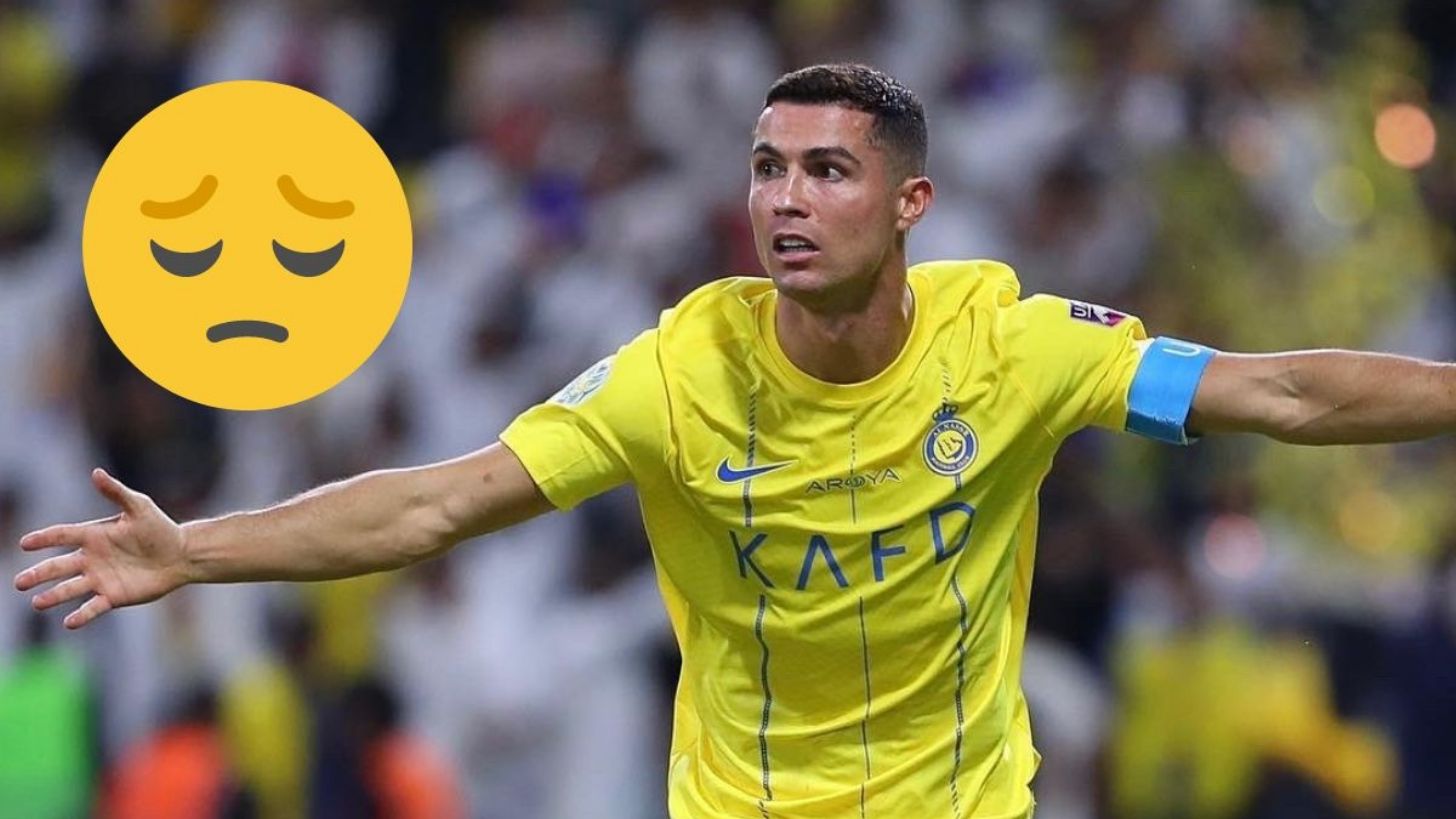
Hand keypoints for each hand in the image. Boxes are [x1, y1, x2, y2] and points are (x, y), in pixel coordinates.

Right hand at [13, 468, 190, 628]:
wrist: (181, 555)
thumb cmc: (160, 528)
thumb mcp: (139, 507)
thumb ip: (116, 492)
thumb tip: (96, 473)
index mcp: (94, 535)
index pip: (62, 536)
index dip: (44, 539)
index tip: (25, 543)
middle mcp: (91, 559)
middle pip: (59, 567)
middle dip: (39, 574)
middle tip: (19, 582)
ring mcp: (100, 579)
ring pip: (70, 589)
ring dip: (54, 596)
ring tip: (37, 603)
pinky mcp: (113, 596)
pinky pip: (93, 607)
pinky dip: (82, 615)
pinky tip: (69, 622)